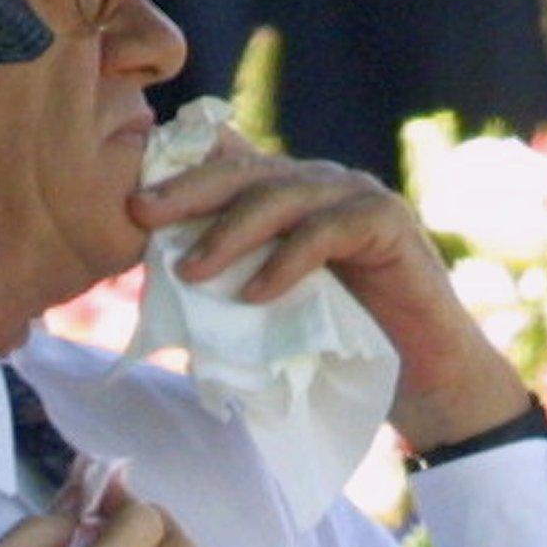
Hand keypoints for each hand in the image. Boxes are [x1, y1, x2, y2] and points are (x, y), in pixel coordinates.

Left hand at [131, 140, 530, 450]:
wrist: (419, 379)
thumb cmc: (335, 345)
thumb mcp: (264, 306)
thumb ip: (223, 280)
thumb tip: (155, 278)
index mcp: (283, 195)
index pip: (224, 167)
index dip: (176, 172)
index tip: (127, 198)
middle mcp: (317, 185)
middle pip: (243, 172)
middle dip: (187, 192)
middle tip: (141, 216)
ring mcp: (355, 197)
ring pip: (281, 195)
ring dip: (230, 232)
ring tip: (191, 271)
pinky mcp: (388, 224)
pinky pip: (328, 231)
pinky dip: (287, 262)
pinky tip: (256, 294)